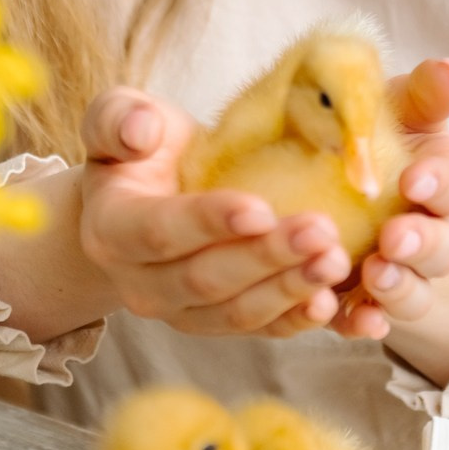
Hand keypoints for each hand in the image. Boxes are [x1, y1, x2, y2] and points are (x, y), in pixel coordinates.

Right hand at [79, 87, 352, 337]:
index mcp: (111, 230)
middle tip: (322, 231)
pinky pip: (259, 332)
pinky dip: (296, 322)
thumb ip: (118, 117)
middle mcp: (140, 284)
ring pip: (236, 313)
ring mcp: (180, 313)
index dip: (209, 222)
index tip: (262, 208)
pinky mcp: (218, 324)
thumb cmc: (140, 149)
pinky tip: (331, 305)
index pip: (160, 231)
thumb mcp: (117, 117)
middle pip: (205, 280)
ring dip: (290, 290)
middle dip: (267, 257)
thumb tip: (139, 132)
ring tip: (337, 262)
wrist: (143, 199)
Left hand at [334, 57, 448, 341]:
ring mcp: (402, 273)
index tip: (414, 178)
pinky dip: (365, 324)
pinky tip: (353, 322)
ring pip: (413, 290)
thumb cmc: (377, 140)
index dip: (438, 182)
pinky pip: (371, 321)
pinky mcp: (367, 304)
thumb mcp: (397, 110)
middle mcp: (431, 232)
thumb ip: (422, 94)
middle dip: (421, 243)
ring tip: (374, 277)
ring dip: (397, 287)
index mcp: (440, 179)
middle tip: (393, 239)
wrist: (345, 192)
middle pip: (440, 246)